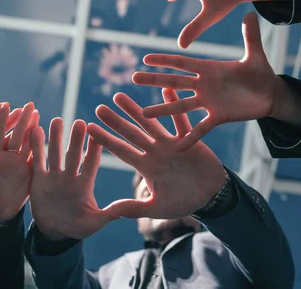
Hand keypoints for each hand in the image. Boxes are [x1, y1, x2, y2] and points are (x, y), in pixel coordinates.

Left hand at [0, 102, 38, 224]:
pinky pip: (36, 157)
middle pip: (15, 134)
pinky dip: (41, 146)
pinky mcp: (28, 172)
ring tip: (38, 112)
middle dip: (22, 119)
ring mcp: (18, 164)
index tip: (5, 104)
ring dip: (32, 128)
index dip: (1, 121)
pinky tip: (47, 134)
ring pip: (27, 142)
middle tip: (29, 104)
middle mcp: (7, 158)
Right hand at [29, 118, 115, 240]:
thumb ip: (108, 215)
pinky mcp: (39, 180)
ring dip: (56, 138)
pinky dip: (37, 148)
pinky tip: (36, 131)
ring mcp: (54, 176)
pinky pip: (38, 162)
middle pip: (73, 154)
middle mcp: (70, 176)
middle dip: (76, 139)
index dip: (94, 150)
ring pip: (55, 153)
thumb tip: (125, 209)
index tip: (98, 135)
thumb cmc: (78, 227)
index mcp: (85, 185)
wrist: (55, 232)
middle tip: (80, 122)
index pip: (91, 164)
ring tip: (58, 120)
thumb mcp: (94, 223)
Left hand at [87, 89, 225, 218]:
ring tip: (120, 96)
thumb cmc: (183, 202)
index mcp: (146, 166)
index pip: (121, 151)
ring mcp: (170, 144)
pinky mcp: (189, 140)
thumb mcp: (158, 208)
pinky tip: (166, 89)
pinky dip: (174, 106)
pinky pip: (180, 121)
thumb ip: (135, 208)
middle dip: (115, 121)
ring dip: (135, 110)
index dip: (106, 140)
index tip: (89, 128)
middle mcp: (154, 152)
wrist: (211, 197)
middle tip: (99, 107)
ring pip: (150, 123)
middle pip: (131, 133)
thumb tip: (112, 210)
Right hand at [132, 13, 278, 151]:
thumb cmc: (260, 73)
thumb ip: (251, 36)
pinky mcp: (218, 116)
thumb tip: (251, 13)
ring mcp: (208, 102)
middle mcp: (204, 85)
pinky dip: (190, 138)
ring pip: (181, 106)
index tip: (146, 58)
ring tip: (145, 114)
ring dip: (163, 110)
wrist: (270, 95)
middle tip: (133, 78)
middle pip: (174, 82)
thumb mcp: (255, 55)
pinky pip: (201, 129)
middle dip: (154, 80)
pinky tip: (178, 147)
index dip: (165, 61)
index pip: (183, 63)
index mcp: (209, 69)